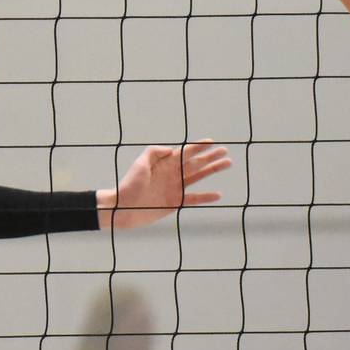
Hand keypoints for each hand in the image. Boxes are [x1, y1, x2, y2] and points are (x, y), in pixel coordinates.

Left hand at [99, 140, 230, 229]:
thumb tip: (172, 149)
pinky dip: (206, 197)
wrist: (123, 208)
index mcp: (165, 163)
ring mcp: (175, 188)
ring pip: (199, 176)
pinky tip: (218, 194)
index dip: (198, 146)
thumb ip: (154, 152)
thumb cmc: (129, 185)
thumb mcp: (140, 164)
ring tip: (227, 164)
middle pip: (196, 162)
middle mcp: (172, 174)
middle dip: (211, 156)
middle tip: (225, 151)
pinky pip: (194, 198)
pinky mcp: (175, 202)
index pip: (185, 152)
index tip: (211, 142)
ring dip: (212, 170)